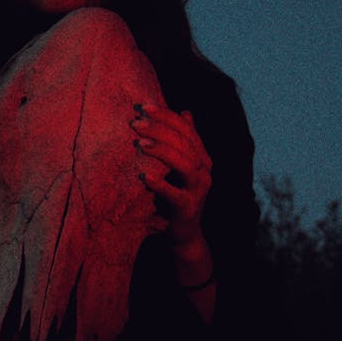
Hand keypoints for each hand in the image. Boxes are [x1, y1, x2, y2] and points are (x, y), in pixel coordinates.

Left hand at [131, 102, 211, 249]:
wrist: (183, 234)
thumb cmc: (176, 195)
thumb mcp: (178, 167)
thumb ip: (182, 141)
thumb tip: (186, 111)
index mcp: (202, 156)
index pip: (186, 129)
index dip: (166, 116)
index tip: (143, 106)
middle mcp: (205, 170)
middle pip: (185, 143)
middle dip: (160, 129)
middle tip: (136, 123)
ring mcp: (199, 190)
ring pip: (186, 164)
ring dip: (162, 152)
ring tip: (140, 144)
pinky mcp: (189, 208)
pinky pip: (175, 195)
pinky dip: (161, 185)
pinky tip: (144, 177)